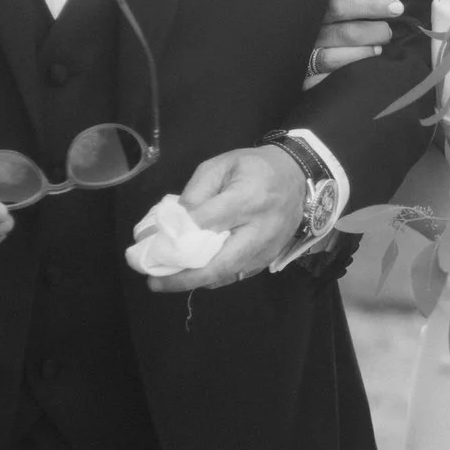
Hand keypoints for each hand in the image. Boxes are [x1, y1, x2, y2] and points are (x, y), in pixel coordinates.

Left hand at [132, 144, 306, 292]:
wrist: (297, 177)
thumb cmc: (255, 168)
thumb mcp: (221, 166)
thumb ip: (196, 192)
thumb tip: (175, 222)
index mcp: (248, 199)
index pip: (208, 223)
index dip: (179, 236)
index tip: (153, 244)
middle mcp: (260, 230)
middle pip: (219, 263)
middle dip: (184, 277)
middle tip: (155, 283)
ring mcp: (266, 249)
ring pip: (226, 275)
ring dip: (195, 281)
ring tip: (167, 281)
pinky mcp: (268, 259)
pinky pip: (236, 276)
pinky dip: (212, 278)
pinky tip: (193, 274)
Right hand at [303, 0, 403, 82]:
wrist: (272, 46)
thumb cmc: (305, 18)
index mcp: (310, 10)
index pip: (341, 5)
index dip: (370, 6)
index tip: (397, 7)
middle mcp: (305, 34)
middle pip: (345, 33)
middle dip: (373, 32)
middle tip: (387, 32)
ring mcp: (302, 57)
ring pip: (335, 58)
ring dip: (363, 53)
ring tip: (379, 49)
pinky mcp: (300, 78)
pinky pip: (323, 80)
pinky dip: (345, 73)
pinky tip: (361, 70)